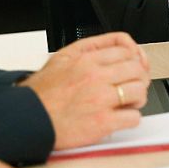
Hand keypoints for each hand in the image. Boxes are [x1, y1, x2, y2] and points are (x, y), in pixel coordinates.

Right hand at [20, 32, 148, 149]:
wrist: (29, 118)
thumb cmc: (42, 93)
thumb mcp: (61, 57)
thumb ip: (89, 47)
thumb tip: (115, 45)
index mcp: (86, 60)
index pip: (126, 49)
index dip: (133, 56)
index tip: (133, 64)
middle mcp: (96, 77)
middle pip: (137, 69)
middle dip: (138, 77)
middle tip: (132, 84)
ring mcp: (101, 100)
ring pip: (139, 91)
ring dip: (137, 97)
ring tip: (127, 101)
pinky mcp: (103, 122)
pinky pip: (133, 117)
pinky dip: (130, 118)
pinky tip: (120, 117)